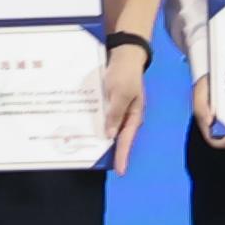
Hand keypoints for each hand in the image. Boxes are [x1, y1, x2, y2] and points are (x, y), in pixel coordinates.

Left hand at [101, 36, 150, 173]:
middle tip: (105, 165)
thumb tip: (110, 135)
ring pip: (112, 127)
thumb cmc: (124, 73)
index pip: (126, 139)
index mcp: (134, 115)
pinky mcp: (112, 100)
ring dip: (104, 137)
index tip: (120, 171)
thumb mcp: (120, 94)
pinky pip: (106, 116)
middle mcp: (128, 114)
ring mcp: (120, 107)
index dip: (122, 155)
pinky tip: (90, 128)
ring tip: (95, 151)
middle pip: (120, 136)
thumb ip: (115, 114)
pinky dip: (100, 123)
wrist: (125, 53)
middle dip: (114, 150)